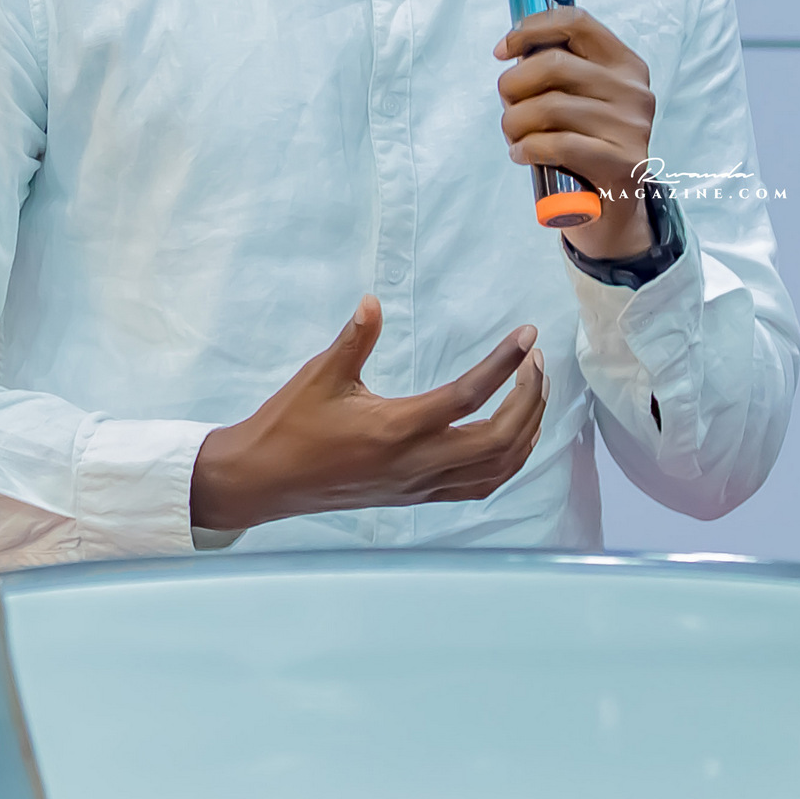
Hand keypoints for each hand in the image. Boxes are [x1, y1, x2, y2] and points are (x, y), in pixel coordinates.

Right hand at [189, 297, 544, 530]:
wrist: (264, 481)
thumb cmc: (289, 424)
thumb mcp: (319, 375)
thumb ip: (354, 339)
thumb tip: (373, 301)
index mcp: (396, 428)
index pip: (468, 396)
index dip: (504, 364)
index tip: (528, 335)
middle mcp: (416, 463)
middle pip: (499, 440)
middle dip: (529, 399)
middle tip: (535, 362)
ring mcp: (419, 486)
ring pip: (496, 469)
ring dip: (526, 431)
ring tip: (534, 391)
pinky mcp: (417, 497)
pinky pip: (478, 487)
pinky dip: (508, 462)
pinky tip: (514, 437)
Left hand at [495, 6, 656, 259]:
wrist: (614, 209)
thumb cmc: (587, 146)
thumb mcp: (582, 100)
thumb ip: (558, 71)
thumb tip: (514, 49)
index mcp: (625, 65)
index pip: (576, 23)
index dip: (530, 29)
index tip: (502, 51)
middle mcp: (634, 90)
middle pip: (553, 63)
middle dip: (513, 85)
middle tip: (508, 107)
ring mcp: (631, 126)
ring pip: (549, 106)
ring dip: (515, 123)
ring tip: (515, 138)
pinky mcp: (622, 162)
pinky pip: (557, 143)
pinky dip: (527, 148)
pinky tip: (523, 155)